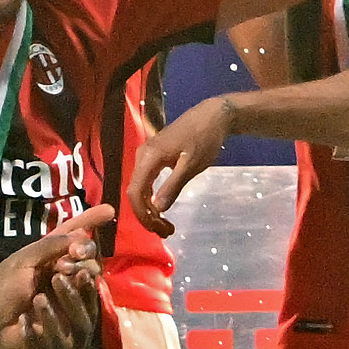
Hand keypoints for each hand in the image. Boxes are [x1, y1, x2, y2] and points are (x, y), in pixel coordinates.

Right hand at [129, 99, 234, 234]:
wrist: (213, 116)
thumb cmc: (204, 138)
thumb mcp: (191, 164)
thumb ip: (173, 185)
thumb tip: (158, 208)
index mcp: (148, 157)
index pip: (135, 192)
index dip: (142, 214)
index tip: (157, 229)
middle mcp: (142, 156)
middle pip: (136, 193)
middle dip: (148, 216)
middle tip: (167, 232)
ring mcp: (147, 156)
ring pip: (141, 189)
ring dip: (151, 209)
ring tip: (167, 226)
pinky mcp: (155, 157)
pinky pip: (147, 182)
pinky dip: (154, 198)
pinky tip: (163, 209)